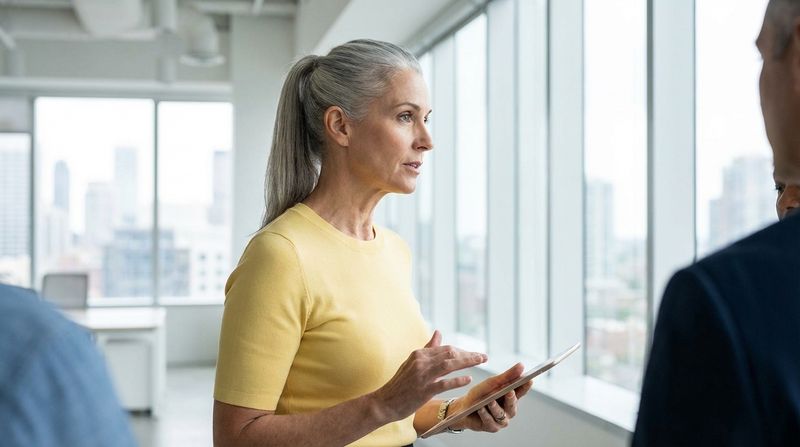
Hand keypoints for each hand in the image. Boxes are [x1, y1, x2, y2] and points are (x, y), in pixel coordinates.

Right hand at [371, 330, 486, 422]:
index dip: (462, 351)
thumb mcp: (412, 362)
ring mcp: (422, 376)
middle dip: (469, 354)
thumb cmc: (400, 384)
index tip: (474, 354)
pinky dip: (457, 380)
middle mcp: (421, 362)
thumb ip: (428, 348)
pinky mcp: (423, 391)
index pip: (446, 348)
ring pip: (449, 364)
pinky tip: (468, 379)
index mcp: (419, 354)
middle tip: (483, 357)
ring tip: (481, 361)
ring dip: (468, 362)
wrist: (384, 402)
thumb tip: (438, 332)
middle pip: (450, 353)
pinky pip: (444, 383)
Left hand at [448, 363, 532, 432]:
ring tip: (490, 401)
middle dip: (511, 399)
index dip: (525, 386)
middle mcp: (508, 410)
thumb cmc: (479, 395)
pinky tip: (480, 409)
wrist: (463, 408)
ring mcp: (500, 420)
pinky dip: (484, 414)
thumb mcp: (492, 383)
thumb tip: (522, 365)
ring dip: (495, 407)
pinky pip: (489, 421)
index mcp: (510, 398)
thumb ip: (507, 376)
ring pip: (501, 414)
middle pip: (513, 405)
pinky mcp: (491, 427)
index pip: (520, 392)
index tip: (529, 380)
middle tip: (510, 392)